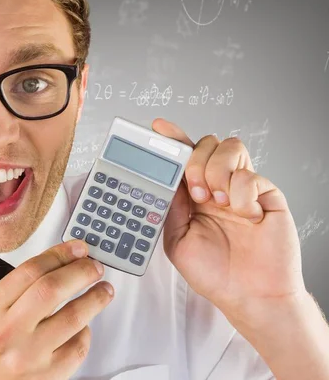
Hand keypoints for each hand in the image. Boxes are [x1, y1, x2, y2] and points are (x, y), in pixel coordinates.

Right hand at [0, 240, 112, 379]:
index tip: (77, 249)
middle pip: (52, 289)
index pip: (31, 271)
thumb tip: (66, 260)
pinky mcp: (50, 375)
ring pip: (74, 317)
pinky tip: (85, 324)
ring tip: (104, 290)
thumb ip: (24, 286)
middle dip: (81, 272)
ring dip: (95, 298)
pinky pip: (78, 345)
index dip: (60, 254)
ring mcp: (30, 355)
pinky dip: (86, 331)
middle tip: (94, 267)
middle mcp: (8, 332)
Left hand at [151, 118, 305, 321]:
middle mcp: (217, 186)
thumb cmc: (215, 273)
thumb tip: (166, 180)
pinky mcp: (266, 194)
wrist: (250, 296)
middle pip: (206, 144)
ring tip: (217, 202)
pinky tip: (245, 216)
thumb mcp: (177, 241)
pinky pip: (252, 175)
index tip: (157, 128)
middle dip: (194, 162)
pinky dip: (242, 195)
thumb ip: (170, 208)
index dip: (172, 139)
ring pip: (230, 148)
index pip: (183, 158)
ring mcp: (242, 188)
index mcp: (194, 196)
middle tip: (196, 194)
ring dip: (217, 172)